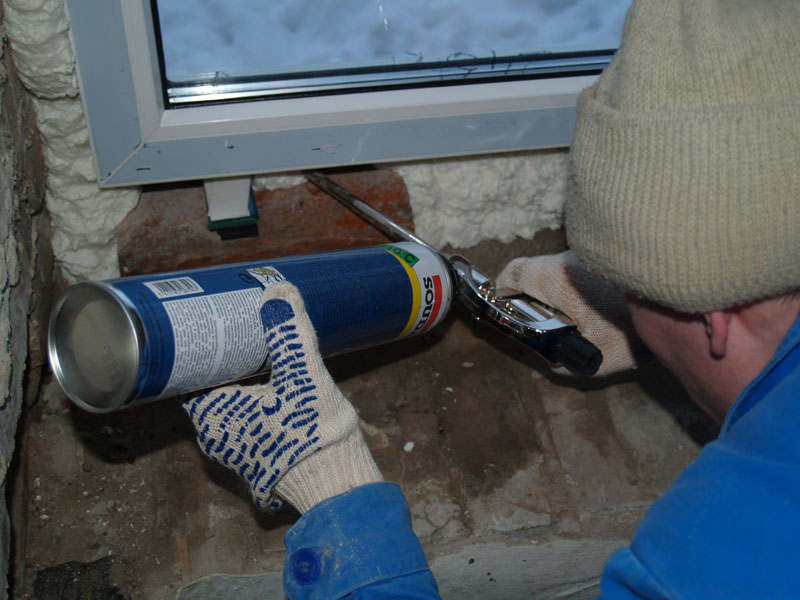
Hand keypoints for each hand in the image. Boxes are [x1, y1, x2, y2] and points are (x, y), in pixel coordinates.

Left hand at [183, 281, 381, 512]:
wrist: (338, 486)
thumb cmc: (312, 435)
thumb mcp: (302, 375)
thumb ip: (290, 332)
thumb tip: (278, 291)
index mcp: (213, 416)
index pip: (187, 373)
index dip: (196, 348)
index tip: (209, 325)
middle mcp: (216, 436)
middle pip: (209, 385)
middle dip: (221, 358)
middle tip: (236, 328)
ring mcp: (236, 450)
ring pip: (228, 403)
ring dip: (239, 379)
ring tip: (254, 349)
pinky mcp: (257, 457)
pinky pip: (245, 418)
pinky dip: (253, 398)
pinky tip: (272, 383)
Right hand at [497, 250, 644, 375]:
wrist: (686, 307)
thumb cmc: (633, 332)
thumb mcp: (594, 361)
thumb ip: (564, 365)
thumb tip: (552, 363)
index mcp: (555, 279)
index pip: (515, 272)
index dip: (502, 286)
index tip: (503, 300)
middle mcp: (570, 257)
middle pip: (540, 269)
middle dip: (536, 292)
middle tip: (542, 317)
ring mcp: (595, 253)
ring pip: (567, 267)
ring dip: (566, 289)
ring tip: (582, 317)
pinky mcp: (617, 254)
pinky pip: (591, 267)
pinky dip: (590, 284)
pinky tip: (608, 307)